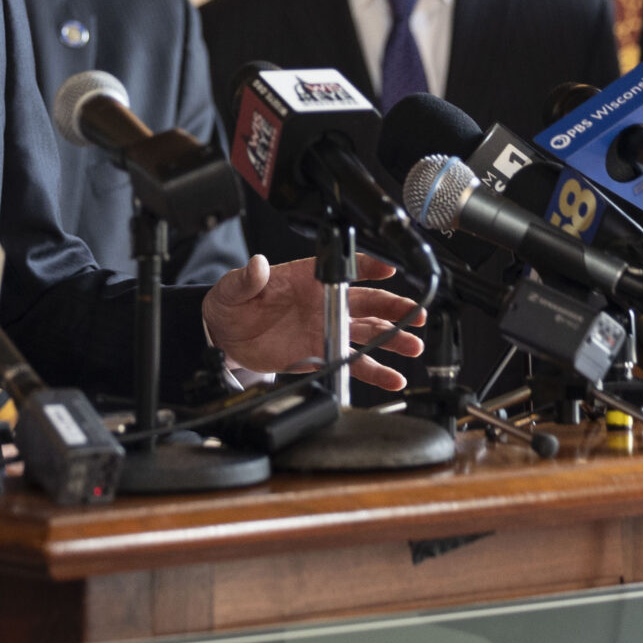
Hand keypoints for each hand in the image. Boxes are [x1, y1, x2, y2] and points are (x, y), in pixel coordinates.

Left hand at [205, 254, 425, 391]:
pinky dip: (375, 371)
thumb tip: (256, 264)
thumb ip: (247, 278)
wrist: (226, 336)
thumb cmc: (234, 303)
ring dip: (393, 338)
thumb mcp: (234, 288)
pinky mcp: (323, 353)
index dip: (367, 266)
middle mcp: (324, 301)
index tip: (388, 269)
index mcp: (307, 278)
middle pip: (368, 302)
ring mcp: (327, 328)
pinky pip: (354, 362)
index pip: (342, 268)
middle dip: (394, 307)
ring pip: (369, 332)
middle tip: (415, 314)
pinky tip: (393, 378)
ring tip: (412, 345)